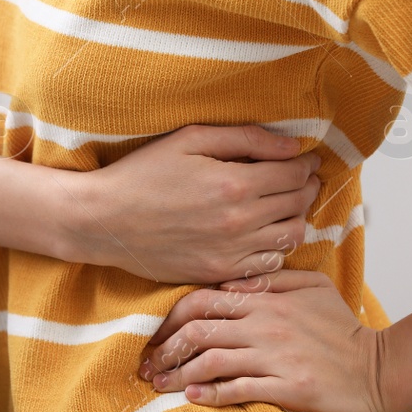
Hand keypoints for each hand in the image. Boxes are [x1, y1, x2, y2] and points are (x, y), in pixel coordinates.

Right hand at [63, 126, 320, 283]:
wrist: (105, 221)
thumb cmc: (143, 173)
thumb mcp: (191, 139)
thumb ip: (246, 139)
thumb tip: (292, 146)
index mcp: (235, 183)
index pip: (294, 174)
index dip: (306, 164)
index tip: (306, 159)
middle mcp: (240, 221)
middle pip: (297, 205)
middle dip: (306, 187)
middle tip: (303, 179)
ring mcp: (231, 252)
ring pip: (290, 237)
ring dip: (296, 218)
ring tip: (287, 205)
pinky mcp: (220, 272)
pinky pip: (268, 264)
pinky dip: (276, 247)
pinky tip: (265, 233)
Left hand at [138, 270, 391, 411]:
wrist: (379, 370)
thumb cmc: (343, 331)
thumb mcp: (314, 289)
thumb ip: (273, 280)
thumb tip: (231, 282)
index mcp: (269, 300)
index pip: (204, 299)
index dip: (170, 317)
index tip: (155, 335)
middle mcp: (267, 325)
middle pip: (199, 330)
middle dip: (165, 349)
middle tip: (147, 366)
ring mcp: (276, 357)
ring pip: (211, 361)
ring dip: (178, 375)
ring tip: (160, 386)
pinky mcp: (287, 387)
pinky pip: (238, 390)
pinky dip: (210, 395)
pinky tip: (192, 399)